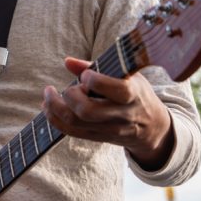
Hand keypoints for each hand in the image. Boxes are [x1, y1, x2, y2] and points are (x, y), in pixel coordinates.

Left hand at [43, 57, 174, 170]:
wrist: (151, 127)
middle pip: (88, 111)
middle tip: (65, 88)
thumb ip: (97, 67)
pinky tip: (48, 107)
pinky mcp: (97, 138)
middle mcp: (121, 114)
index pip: (115, 90)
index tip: (86, 74)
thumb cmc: (135, 92)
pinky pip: (71, 132)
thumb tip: (67, 62)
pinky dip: (55, 119)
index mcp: (133, 94)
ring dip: (55, 108)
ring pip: (75, 123)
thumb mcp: (127, 76)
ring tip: (48, 94)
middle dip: (70, 96)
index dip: (95, 80)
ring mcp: (108, 129)